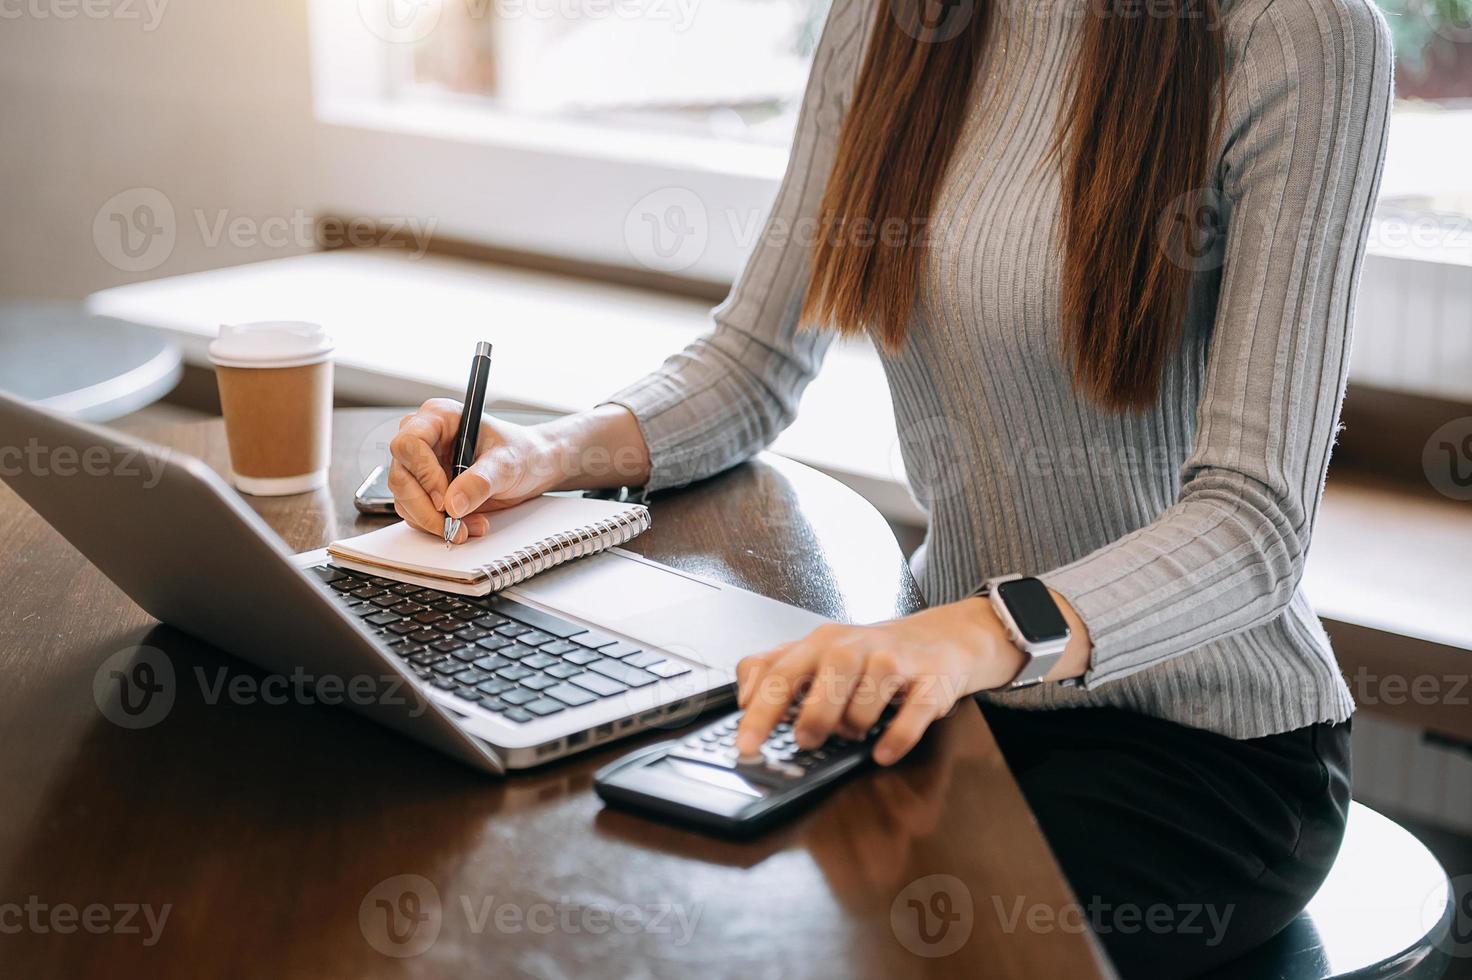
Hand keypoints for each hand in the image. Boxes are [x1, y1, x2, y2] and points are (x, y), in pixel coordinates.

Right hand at [388, 398, 560, 541]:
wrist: (532, 467)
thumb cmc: (522, 452)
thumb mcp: (507, 463)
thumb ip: (481, 481)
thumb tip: (453, 504)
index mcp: (439, 418)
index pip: (408, 444)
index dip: (423, 474)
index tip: (444, 499)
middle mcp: (425, 440)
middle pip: (401, 476)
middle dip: (425, 508)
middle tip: (452, 525)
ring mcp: (422, 466)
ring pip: (405, 499)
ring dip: (434, 521)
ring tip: (470, 526)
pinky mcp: (426, 489)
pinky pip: (416, 513)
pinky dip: (438, 526)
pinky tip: (466, 525)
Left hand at [734, 600, 1025, 765]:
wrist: (939, 639)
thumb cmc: (869, 654)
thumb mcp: (818, 654)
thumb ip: (774, 669)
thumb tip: (744, 697)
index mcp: (821, 643)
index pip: (782, 673)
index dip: (761, 711)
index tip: (746, 744)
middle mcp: (856, 647)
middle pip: (828, 677)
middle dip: (814, 716)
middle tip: (807, 740)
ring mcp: (895, 662)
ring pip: (869, 697)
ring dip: (856, 725)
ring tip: (854, 730)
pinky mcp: (930, 682)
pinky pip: (913, 714)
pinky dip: (895, 738)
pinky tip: (883, 751)